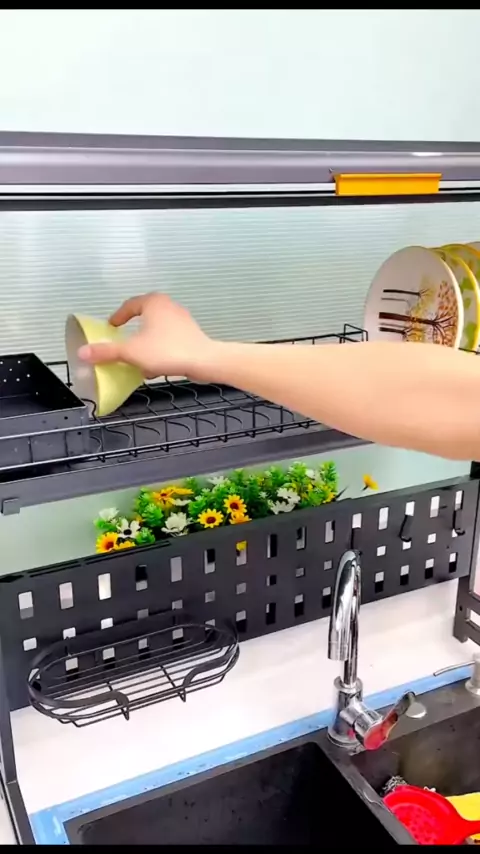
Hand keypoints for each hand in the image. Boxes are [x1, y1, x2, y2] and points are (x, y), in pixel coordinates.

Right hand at [78, 293, 213, 379]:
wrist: (204, 361)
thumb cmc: (166, 351)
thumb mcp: (131, 352)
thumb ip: (106, 352)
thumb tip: (82, 352)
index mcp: (153, 302)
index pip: (129, 305)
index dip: (117, 317)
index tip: (110, 328)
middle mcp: (168, 306)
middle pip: (143, 317)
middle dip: (132, 332)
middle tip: (121, 343)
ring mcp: (182, 320)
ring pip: (156, 330)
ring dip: (145, 344)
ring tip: (136, 359)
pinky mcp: (191, 335)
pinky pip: (168, 340)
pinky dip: (158, 350)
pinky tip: (154, 367)